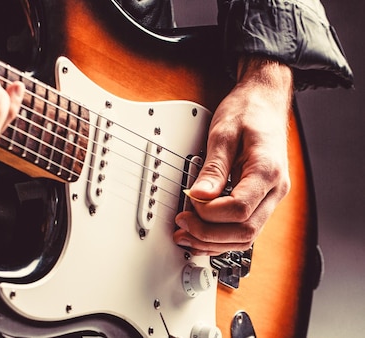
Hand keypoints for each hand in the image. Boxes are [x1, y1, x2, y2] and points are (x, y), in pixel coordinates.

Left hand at [173, 56, 292, 254]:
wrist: (264, 101)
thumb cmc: (247, 111)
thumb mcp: (223, 134)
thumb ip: (212, 168)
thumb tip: (198, 197)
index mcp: (267, 171)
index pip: (239, 209)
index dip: (209, 213)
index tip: (189, 203)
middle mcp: (275, 189)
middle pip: (245, 231)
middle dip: (209, 234)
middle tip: (182, 225)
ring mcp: (271, 196)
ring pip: (247, 236)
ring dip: (214, 242)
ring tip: (186, 237)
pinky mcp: (261, 198)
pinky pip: (244, 227)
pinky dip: (222, 236)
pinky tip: (202, 234)